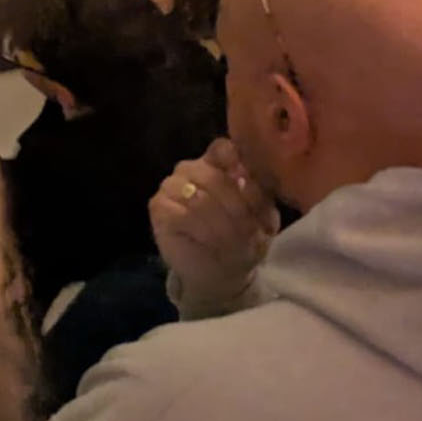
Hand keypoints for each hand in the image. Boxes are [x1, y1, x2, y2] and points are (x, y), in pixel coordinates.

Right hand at [149, 137, 279, 314]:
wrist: (221, 272)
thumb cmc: (243, 239)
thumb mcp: (262, 215)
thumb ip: (257, 192)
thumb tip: (246, 176)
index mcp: (217, 165)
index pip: (222, 148)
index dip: (236, 162)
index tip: (248, 183)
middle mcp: (191, 169)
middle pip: (214, 176)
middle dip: (237, 208)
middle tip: (251, 232)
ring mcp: (171, 186)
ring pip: (200, 197)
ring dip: (223, 225)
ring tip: (235, 243)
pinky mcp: (159, 207)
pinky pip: (183, 214)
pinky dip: (203, 232)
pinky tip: (211, 243)